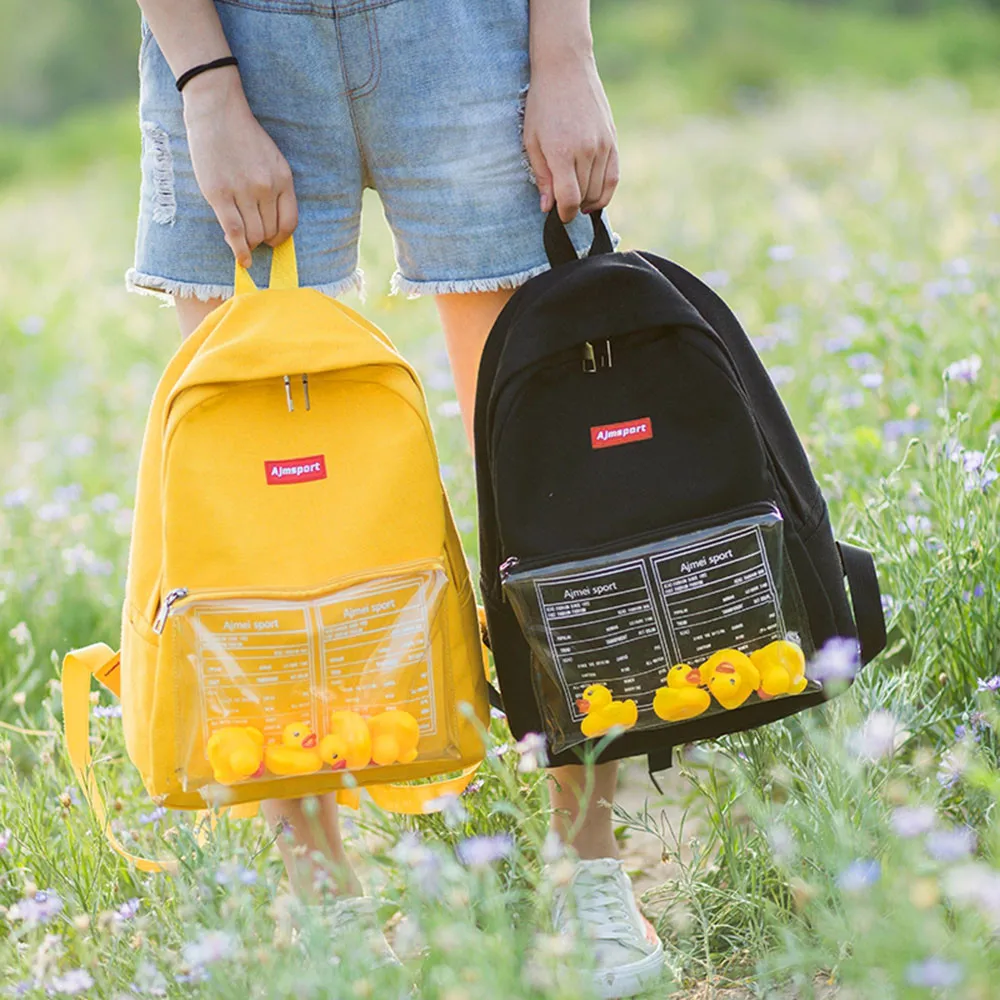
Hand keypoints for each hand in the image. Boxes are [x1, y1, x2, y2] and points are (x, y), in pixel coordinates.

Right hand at [183, 67, 297, 267]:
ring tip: (242, 244)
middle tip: (252, 240)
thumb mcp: (271, 159)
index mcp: (283, 179)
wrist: (216, 110)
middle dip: (262, 241)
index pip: (289, 222)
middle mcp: (266, 187)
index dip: (281, 237)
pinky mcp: (219, 194)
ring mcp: (243, 191)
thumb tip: (271, 220)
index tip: (273, 241)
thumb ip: (275, 187)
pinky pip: (234, 231)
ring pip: (253, 234)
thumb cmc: (243, 135)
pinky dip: (239, 250)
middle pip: (270, 231)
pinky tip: (241, 260)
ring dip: (249, 244)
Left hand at [523, 47, 618, 223]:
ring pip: (600, 190)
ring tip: (577, 200)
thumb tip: (547, 207)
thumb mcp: (531, 141)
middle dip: (572, 206)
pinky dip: (605, 192)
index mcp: (562, 152)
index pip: (569, 198)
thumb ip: (542, 176)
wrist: (566, 68)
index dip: (563, 214)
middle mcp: (586, 151)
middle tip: (562, 205)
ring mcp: (603, 145)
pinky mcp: (613, 140)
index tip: (558, 216)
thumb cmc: (542, 104)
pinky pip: (613, 176)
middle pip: (584, 196)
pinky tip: (595, 197)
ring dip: (588, 201)